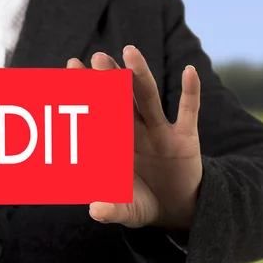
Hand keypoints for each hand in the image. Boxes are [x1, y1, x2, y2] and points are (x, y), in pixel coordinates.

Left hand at [67, 45, 201, 229]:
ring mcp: (159, 131)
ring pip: (148, 98)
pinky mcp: (185, 138)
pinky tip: (189, 72)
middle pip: (119, 99)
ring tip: (130, 52)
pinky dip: (190, 93)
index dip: (85, 92)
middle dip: (108, 79)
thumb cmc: (140, 204)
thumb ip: (111, 210)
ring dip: (141, 75)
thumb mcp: (126, 209)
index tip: (72, 67)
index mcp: (113, 143)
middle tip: (97, 57)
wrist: (174, 209)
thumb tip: (95, 210)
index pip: (96, 113)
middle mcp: (133, 131)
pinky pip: (188, 112)